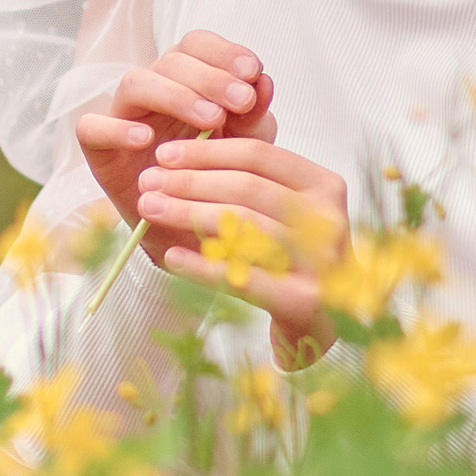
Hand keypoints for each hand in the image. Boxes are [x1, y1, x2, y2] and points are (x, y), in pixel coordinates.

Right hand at [74, 31, 274, 236]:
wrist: (191, 227)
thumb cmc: (217, 175)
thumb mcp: (247, 145)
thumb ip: (254, 115)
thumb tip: (265, 81)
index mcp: (187, 78)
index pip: (197, 44)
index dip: (223, 52)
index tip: (253, 71)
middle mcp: (154, 88)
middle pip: (171, 60)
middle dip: (210, 76)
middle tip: (241, 99)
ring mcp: (123, 114)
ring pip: (135, 82)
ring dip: (176, 96)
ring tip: (212, 119)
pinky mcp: (98, 147)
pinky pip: (92, 127)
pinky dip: (116, 128)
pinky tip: (147, 140)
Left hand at [144, 134, 348, 369]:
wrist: (321, 323)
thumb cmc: (291, 258)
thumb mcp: (281, 212)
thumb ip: (246, 182)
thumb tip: (176, 160)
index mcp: (324, 186)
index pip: (259, 155)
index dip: (207, 152)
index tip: (164, 154)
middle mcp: (328, 219)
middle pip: (247, 188)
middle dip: (190, 182)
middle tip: (147, 181)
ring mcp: (320, 261)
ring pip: (242, 226)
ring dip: (188, 214)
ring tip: (150, 209)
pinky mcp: (303, 300)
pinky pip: (242, 277)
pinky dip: (202, 266)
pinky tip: (171, 257)